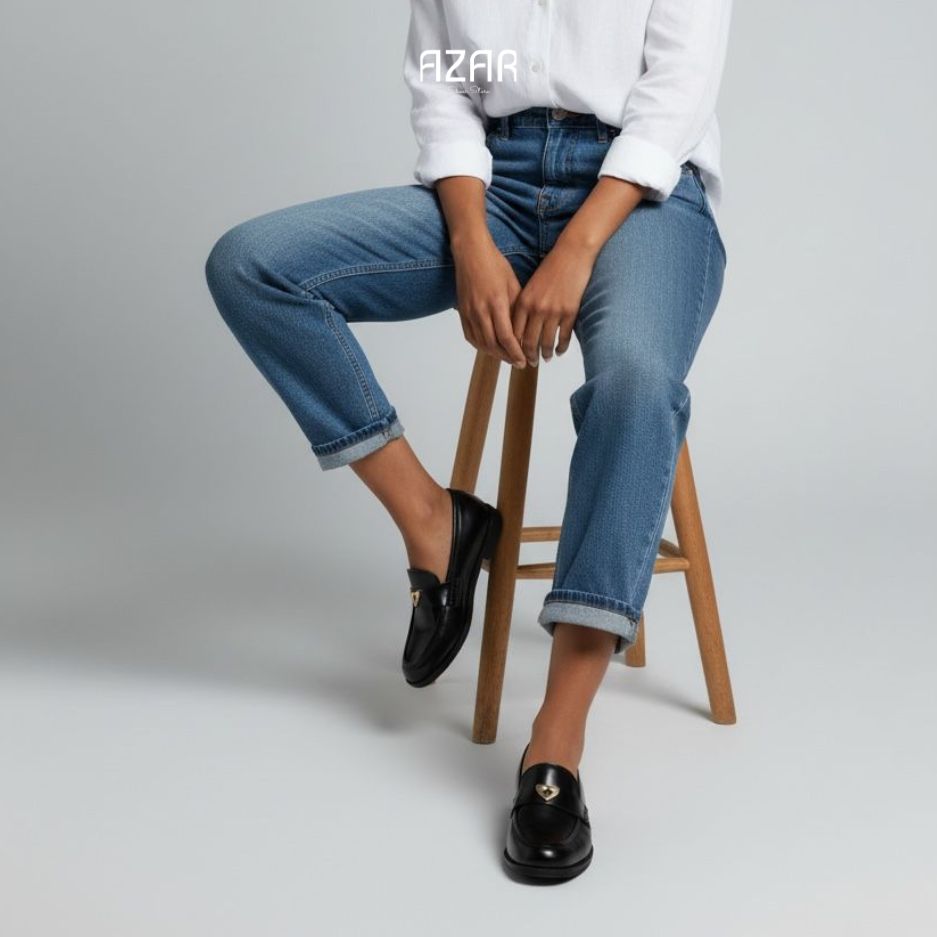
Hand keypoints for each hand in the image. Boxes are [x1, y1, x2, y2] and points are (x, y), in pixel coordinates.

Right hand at [451, 234, 527, 366]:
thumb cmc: (495, 265)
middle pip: (493, 345)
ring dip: (495, 355)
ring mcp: (469, 312)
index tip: (525, 360)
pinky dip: (481, 346)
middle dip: (507, 357)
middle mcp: (480, 311)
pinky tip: (490, 349)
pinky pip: (470, 337)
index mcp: (496, 303)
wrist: (471, 253)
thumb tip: (524, 331)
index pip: (506, 337)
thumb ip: (516, 309)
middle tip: (519, 363)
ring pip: (481, 343)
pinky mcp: (461, 312)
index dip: (515, 352)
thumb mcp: (513, 284)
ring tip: (507, 358)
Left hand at [512, 240, 597, 364]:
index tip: (514, 355)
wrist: (572, 254)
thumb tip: (517, 328)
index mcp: (523, 302)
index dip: (513, 348)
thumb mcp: (530, 286)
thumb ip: (523, 306)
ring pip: (546, 342)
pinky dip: (561, 347)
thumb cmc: (550, 268)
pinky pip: (564, 337)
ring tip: (544, 359)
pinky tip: (559, 351)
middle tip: (529, 363)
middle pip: (529, 342)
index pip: (514, 333)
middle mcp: (536, 309)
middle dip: (528, 356)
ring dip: (545, 354)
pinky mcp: (570, 312)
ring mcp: (553, 312)